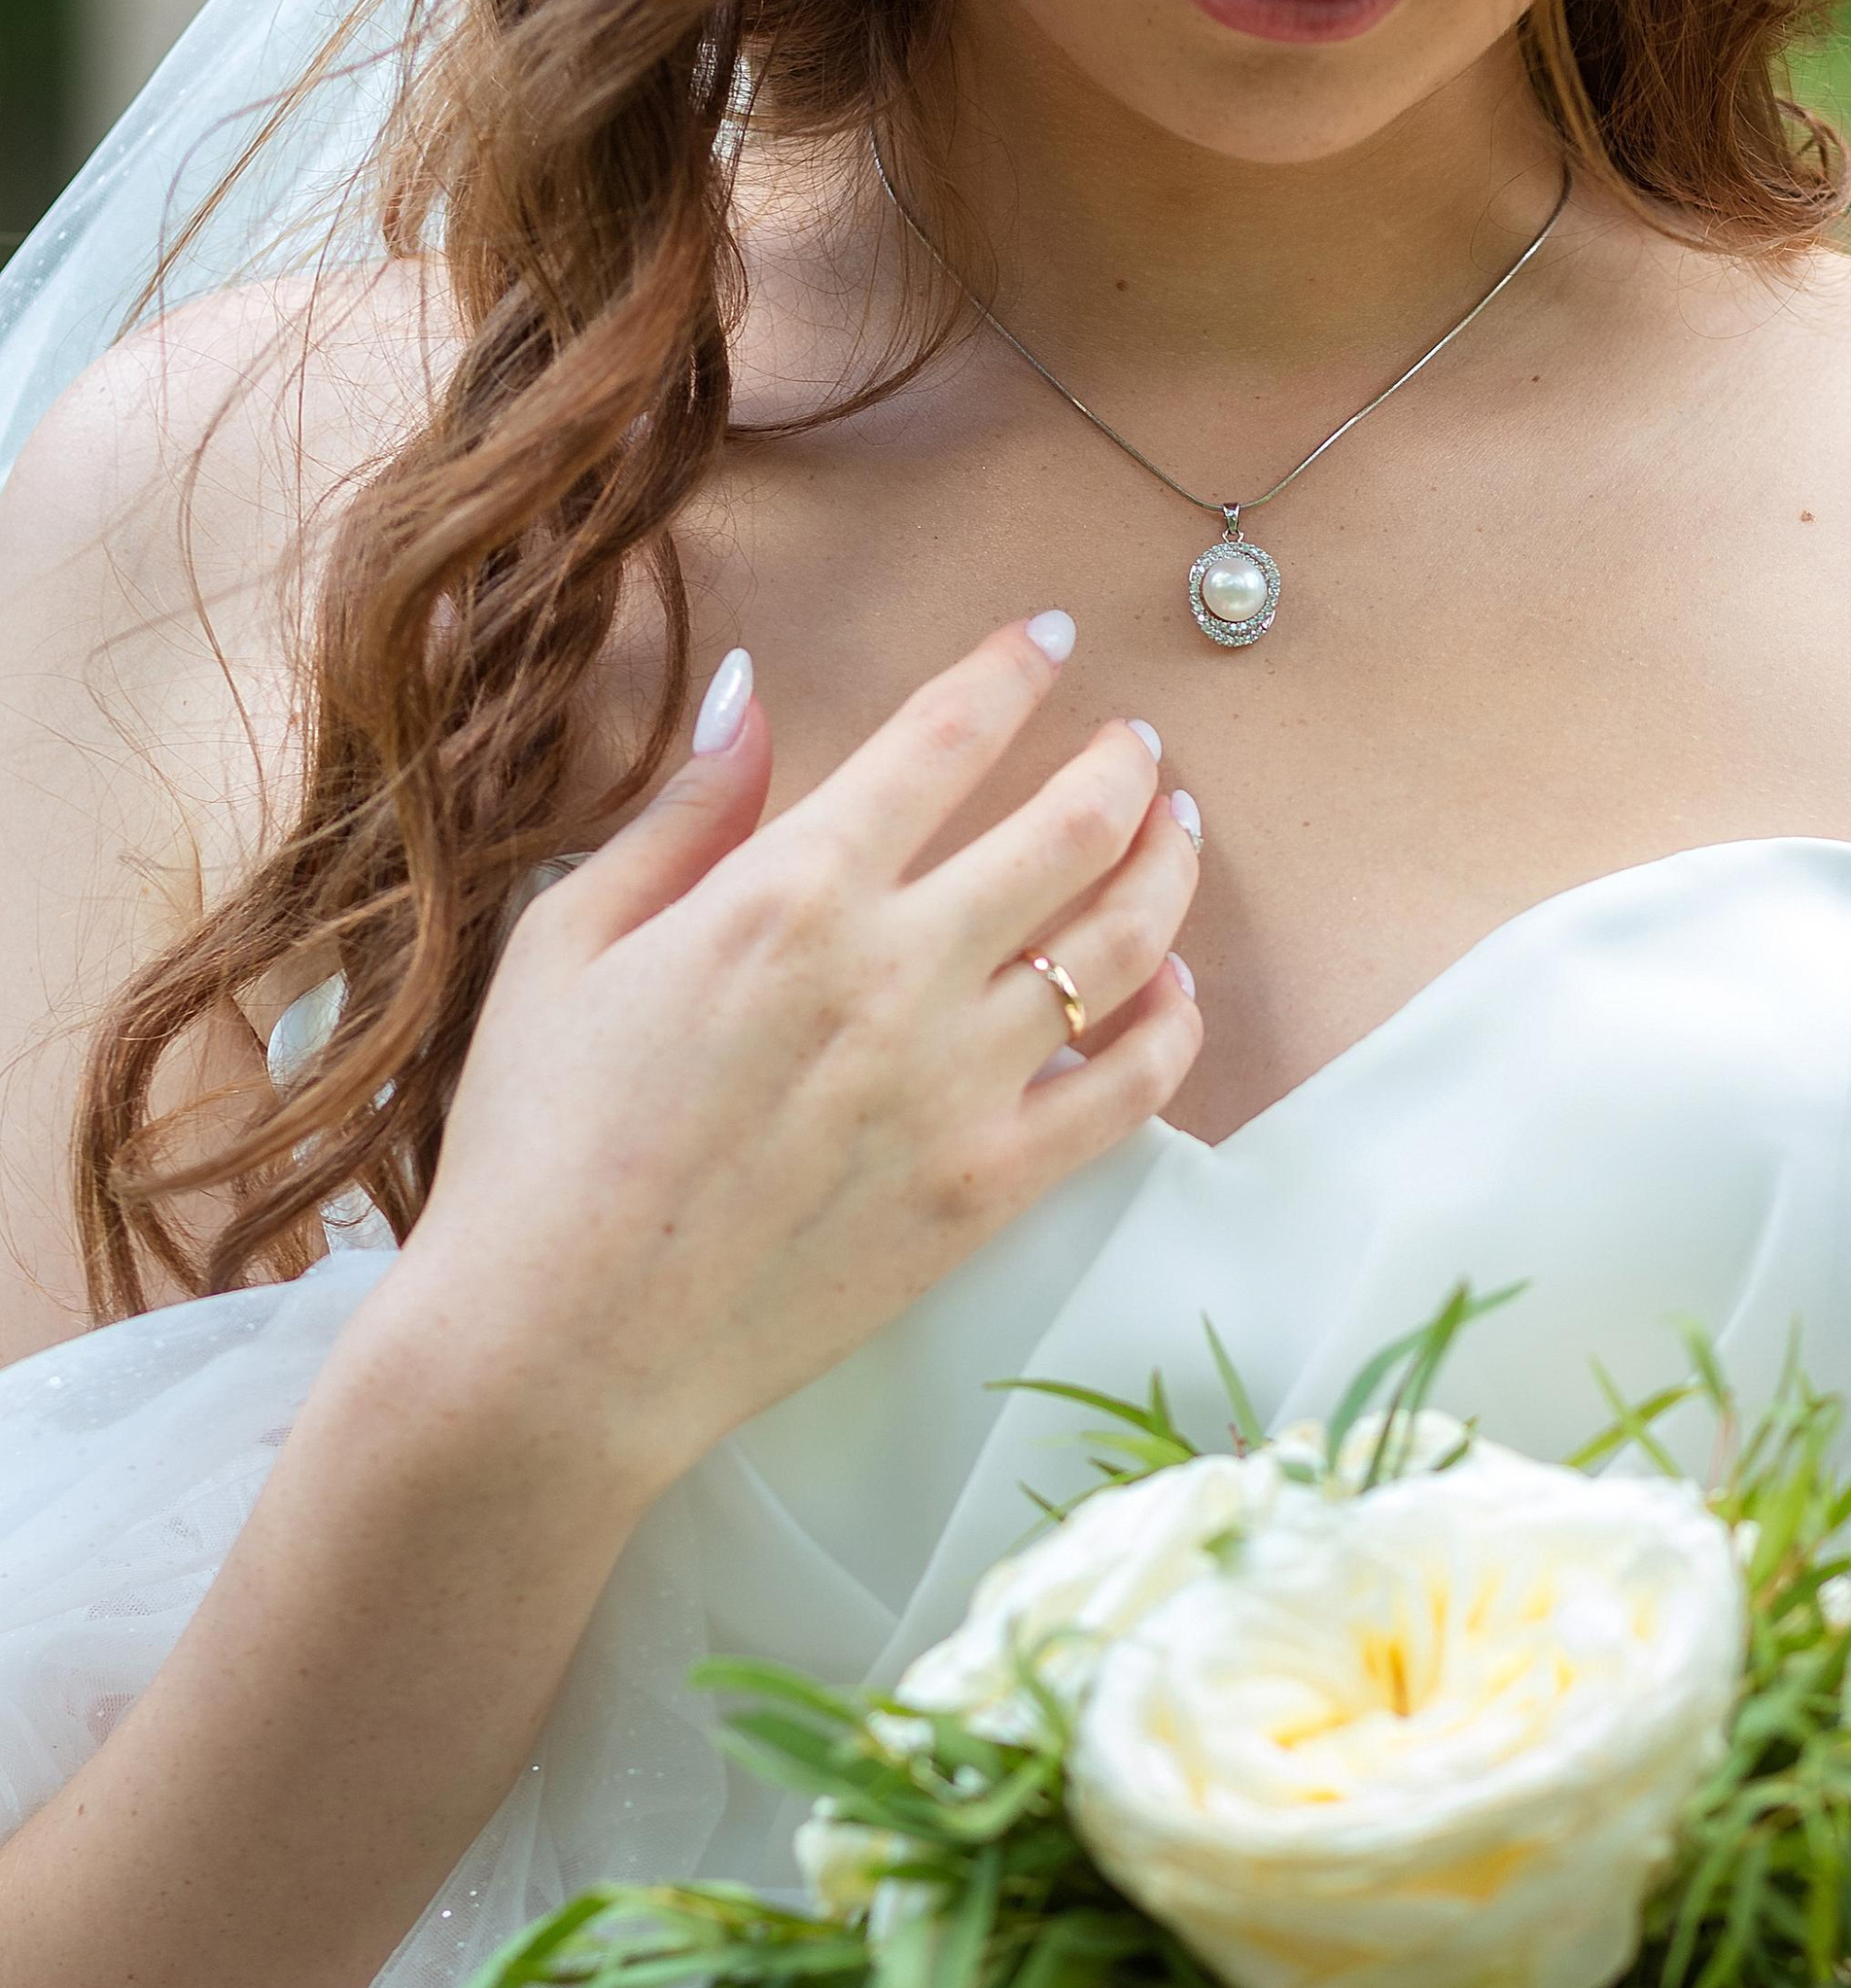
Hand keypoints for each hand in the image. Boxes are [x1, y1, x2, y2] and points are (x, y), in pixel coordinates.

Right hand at [342, 614, 1202, 1503]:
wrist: (556, 1348)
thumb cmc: (537, 1144)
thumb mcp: (568, 944)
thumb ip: (683, 814)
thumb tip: (749, 691)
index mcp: (791, 893)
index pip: (943, 737)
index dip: (1009, 672)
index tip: (1046, 638)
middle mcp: (895, 973)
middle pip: (1070, 829)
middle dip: (1120, 765)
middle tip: (1138, 745)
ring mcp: (956, 1086)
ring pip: (1122, 946)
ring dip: (1167, 872)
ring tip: (1176, 836)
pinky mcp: (987, 1192)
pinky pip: (1127, 1092)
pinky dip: (1171, 1027)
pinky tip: (1172, 990)